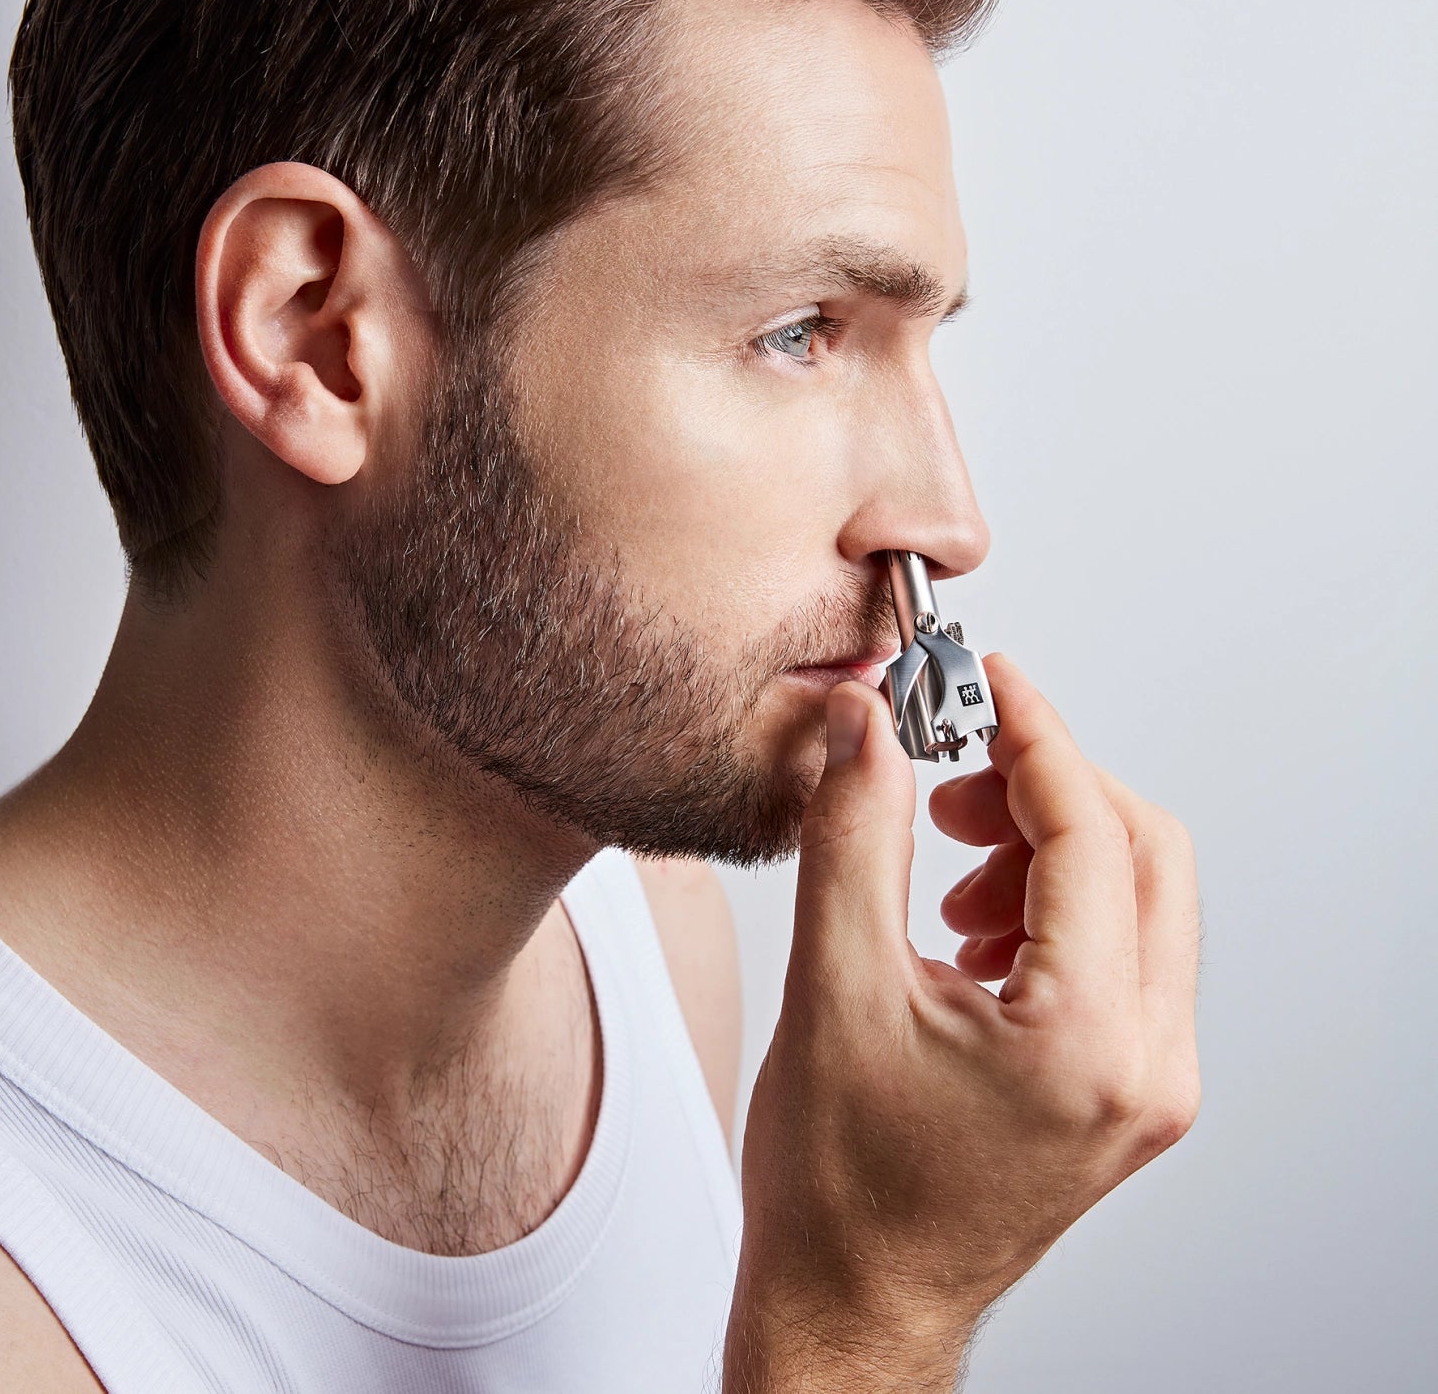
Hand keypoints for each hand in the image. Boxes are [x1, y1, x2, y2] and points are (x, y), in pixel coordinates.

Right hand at [724, 654, 1200, 1390]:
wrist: (850, 1301)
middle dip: (1043, 791)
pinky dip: (1052, 908)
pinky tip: (968, 931)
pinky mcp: (1128, 1090)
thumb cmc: (840, 1187)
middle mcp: (1149, 1066)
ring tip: (946, 880)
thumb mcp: (833, 987)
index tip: (990, 680)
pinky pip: (1119, 954)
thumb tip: (871, 730)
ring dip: (1046, 850)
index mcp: (1089, 1042)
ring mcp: (1149, 1083)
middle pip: (1142, 854)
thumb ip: (857, 834)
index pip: (1090, 832)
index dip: (1035, 734)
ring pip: (1136, 899)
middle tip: (952, 778)